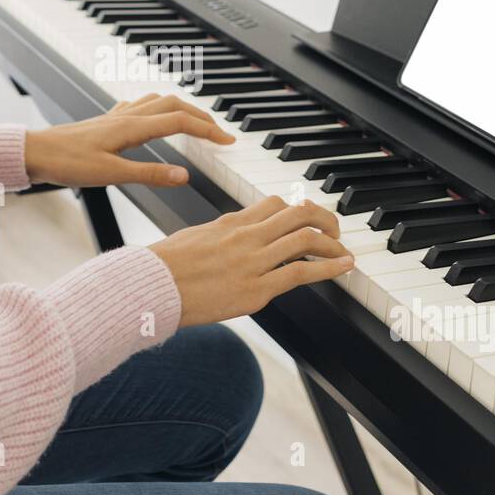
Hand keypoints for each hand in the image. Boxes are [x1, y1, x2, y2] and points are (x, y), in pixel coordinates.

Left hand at [23, 92, 234, 187]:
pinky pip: (139, 106)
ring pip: (158, 101)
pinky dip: (156, 109)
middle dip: (201, 116)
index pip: (180, 122)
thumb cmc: (66, 163)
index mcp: (132, 127)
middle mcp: (127, 116)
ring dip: (181, 109)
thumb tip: (184, 175)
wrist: (35, 152)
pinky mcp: (106, 121)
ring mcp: (116, 116)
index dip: (208, 130)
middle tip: (219, 132)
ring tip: (195, 123)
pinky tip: (152, 118)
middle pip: (174, 105)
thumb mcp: (111, 174)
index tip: (227, 141)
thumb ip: (149, 173)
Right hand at [149, 196, 353, 326]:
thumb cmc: (164, 268)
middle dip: (325, 220)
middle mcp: (245, 237)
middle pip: (299, 214)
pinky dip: (328, 268)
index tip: (310, 219)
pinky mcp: (255, 289)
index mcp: (230, 223)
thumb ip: (220, 236)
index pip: (275, 204)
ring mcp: (252, 262)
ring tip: (344, 253)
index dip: (300, 210)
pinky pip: (300, 272)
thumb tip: (232, 237)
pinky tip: (343, 268)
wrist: (150, 287)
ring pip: (306, 240)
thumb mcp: (194, 238)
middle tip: (335, 231)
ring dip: (333, 245)